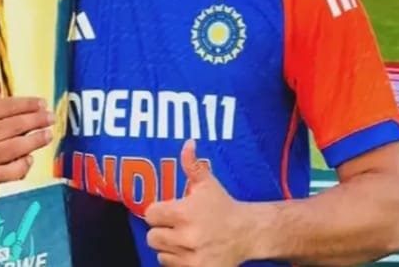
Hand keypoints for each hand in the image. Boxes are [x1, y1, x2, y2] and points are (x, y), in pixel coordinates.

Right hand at [0, 75, 54, 187]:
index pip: (3, 107)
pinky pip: (7, 173)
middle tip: (50, 118)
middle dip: (34, 121)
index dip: (25, 104)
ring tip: (48, 134)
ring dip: (33, 141)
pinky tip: (30, 159)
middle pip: (11, 127)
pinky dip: (21, 166)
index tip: (42, 103)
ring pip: (12, 148)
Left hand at [143, 140, 256, 266]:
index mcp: (185, 213)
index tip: (168, 211)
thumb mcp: (208, 184)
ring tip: (185, 238)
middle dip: (162, 230)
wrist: (248, 233)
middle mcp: (186, 236)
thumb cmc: (224, 207)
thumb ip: (192, 164)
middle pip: (152, 236)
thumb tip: (188, 143)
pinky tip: (190, 250)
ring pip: (160, 253)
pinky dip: (177, 260)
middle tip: (177, 226)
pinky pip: (170, 265)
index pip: (150, 214)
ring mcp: (191, 256)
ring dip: (169, 246)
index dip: (158, 211)